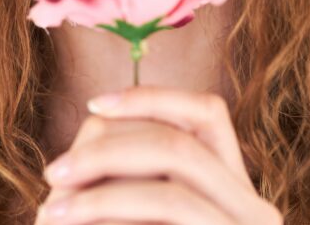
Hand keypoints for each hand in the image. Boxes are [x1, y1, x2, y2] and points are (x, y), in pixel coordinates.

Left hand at [35, 84, 282, 223]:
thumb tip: (101, 117)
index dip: (152, 98)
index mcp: (237, 191)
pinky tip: (67, 222)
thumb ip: (136, 176)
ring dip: (102, 193)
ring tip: (52, 212)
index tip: (94, 105)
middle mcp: (257, 212)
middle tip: (54, 175)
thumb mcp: (139, 215)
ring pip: (171, 186)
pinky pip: (167, 216)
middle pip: (179, 144)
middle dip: (108, 150)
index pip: (207, 114)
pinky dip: (111, 215)